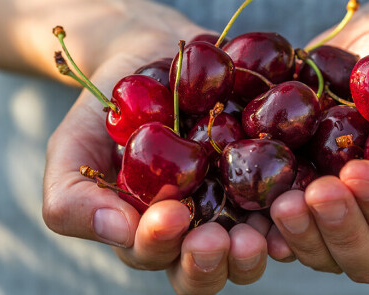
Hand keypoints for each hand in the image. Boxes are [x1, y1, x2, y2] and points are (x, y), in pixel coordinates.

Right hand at [42, 38, 268, 294]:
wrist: (149, 57)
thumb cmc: (106, 111)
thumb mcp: (71, 150)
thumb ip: (73, 199)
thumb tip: (118, 231)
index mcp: (149, 234)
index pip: (154, 257)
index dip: (161, 246)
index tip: (170, 216)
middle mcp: (195, 230)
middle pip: (208, 269)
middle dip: (211, 261)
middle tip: (217, 239)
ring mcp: (234, 206)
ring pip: (250, 249)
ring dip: (254, 248)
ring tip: (257, 230)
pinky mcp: (266, 177)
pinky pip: (284, 203)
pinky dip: (292, 209)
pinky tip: (296, 200)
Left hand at [267, 27, 368, 281]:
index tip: (359, 171)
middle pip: (358, 257)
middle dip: (338, 228)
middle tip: (319, 191)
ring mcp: (331, 217)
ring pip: (316, 251)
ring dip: (300, 232)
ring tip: (284, 200)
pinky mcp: (295, 195)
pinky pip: (278, 226)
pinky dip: (266, 226)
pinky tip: (257, 210)